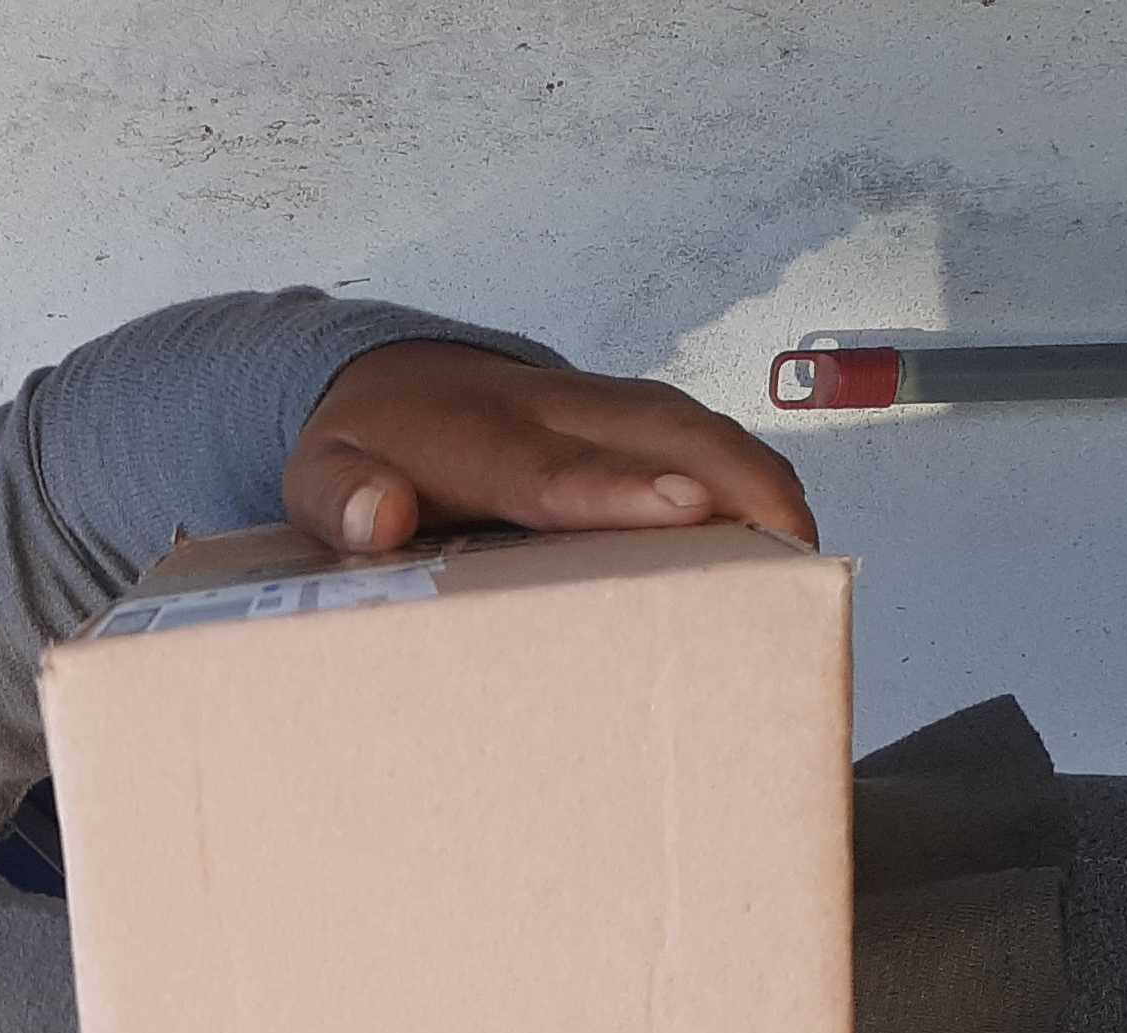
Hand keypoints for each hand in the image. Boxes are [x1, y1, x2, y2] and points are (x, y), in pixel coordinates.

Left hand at [287, 340, 817, 554]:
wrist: (380, 378)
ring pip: (696, 429)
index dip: (624, 492)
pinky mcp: (623, 411)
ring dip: (759, 480)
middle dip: (739, 486)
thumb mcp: (318, 481)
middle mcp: (555, 408)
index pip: (561, 470)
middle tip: (796, 560)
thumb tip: (382, 516)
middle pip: (664, 435)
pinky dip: (747, 474)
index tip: (688, 510)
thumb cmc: (359, 451)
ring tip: (808, 556)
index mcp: (483, 438)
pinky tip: (778, 529)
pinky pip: (696, 435)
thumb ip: (343, 501)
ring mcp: (597, 403)